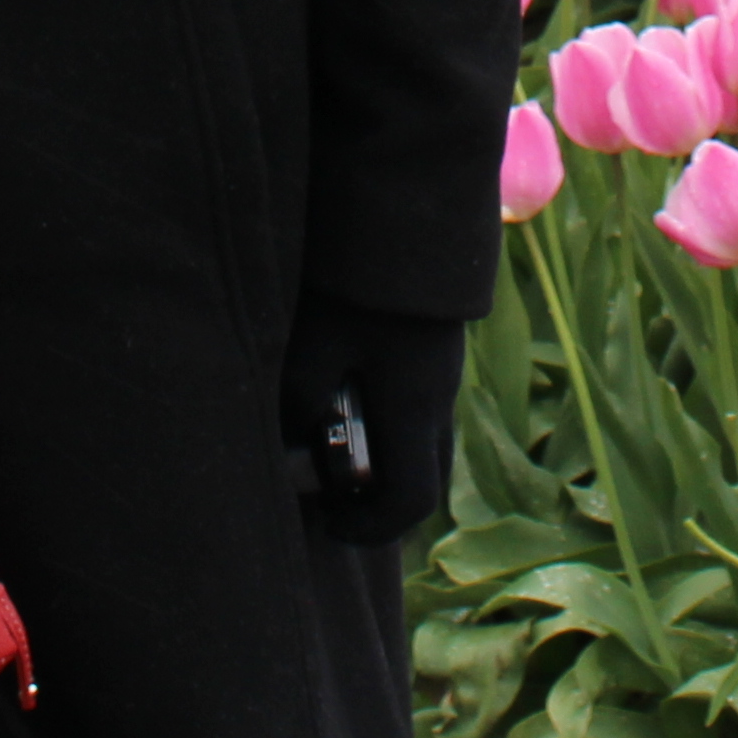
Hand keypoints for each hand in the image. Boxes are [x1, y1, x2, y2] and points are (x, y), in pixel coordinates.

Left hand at [280, 294, 467, 545]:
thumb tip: (293, 447)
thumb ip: (300, 403)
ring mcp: (444, 370)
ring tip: (331, 439)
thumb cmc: (356, 283)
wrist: (406, 210)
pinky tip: (348, 392)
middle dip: (380, 499)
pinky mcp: (436, 346)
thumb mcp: (312, 345)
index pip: (412, 499)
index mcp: (416, 407)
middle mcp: (440, 396)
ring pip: (425, 439)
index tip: (328, 522)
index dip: (371, 527)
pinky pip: (420, 406)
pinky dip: (389, 420)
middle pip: (426, 476)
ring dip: (384, 455)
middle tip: (331, 491)